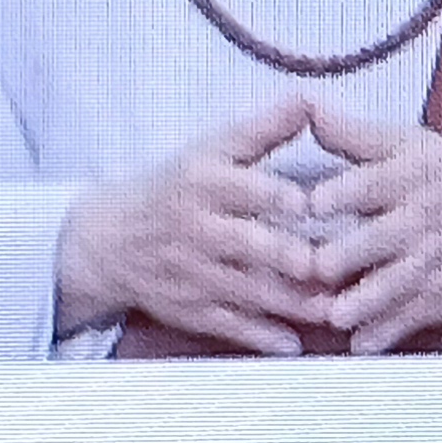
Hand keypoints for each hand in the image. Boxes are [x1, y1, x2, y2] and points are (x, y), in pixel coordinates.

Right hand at [55, 94, 327, 353]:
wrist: (108, 239)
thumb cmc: (175, 186)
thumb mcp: (211, 149)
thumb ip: (263, 130)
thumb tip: (308, 99)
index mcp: (203, 181)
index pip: (245, 188)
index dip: (280, 197)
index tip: (314, 205)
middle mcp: (197, 228)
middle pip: (248, 245)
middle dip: (288, 257)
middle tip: (330, 265)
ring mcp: (193, 273)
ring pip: (247, 290)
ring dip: (290, 303)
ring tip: (333, 309)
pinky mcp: (191, 309)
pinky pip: (229, 325)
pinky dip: (261, 336)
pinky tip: (293, 343)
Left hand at [299, 100, 441, 352]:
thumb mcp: (411, 144)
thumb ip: (353, 134)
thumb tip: (306, 107)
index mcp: (407, 178)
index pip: (364, 187)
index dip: (329, 198)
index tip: (303, 206)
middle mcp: (417, 223)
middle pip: (369, 244)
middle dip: (335, 258)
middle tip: (308, 266)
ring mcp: (427, 265)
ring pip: (385, 291)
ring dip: (354, 306)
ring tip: (331, 313)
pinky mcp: (435, 301)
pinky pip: (403, 323)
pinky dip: (378, 336)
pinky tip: (357, 340)